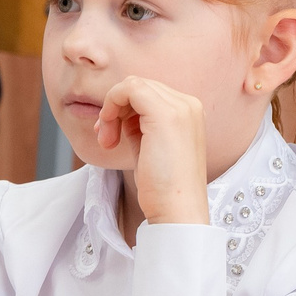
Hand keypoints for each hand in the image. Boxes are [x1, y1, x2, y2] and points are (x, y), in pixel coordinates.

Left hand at [93, 76, 210, 226]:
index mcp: (189, 113)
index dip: (123, 109)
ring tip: (107, 140)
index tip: (110, 136)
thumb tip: (118, 111)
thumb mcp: (150, 148)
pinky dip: (111, 106)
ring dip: (111, 110)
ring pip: (132, 85)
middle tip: (106, 138)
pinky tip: (108, 134)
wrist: (177, 210)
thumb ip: (139, 125)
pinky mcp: (165, 114)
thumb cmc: (163, 188)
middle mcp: (189, 105)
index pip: (148, 93)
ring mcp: (180, 107)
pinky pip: (129, 89)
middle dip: (115, 108)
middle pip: (139, 86)